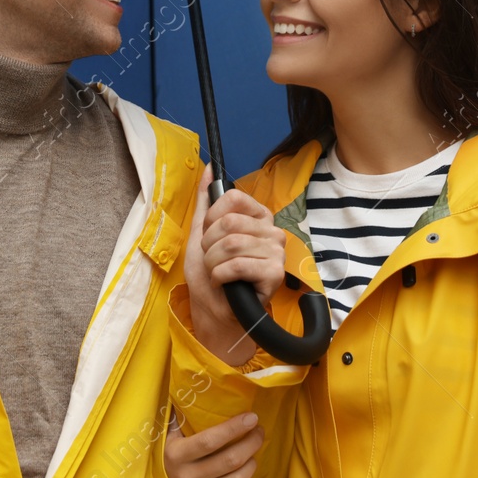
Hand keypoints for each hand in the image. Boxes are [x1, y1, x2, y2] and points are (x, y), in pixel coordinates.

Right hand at [164, 409, 263, 477]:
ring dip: (252, 463)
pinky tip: (247, 476)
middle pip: (230, 460)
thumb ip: (177, 419)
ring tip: (252, 454)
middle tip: (259, 431)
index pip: (210, 440)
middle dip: (251, 442)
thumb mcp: (166, 439)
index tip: (252, 417)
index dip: (234, 428)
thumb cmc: (166, 461)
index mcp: (176, 455)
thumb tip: (188, 390)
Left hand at [182, 163, 287, 365]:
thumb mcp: (201, 233)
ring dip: (212, 262)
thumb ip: (207, 200)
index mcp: (258, 216)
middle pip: (229, 222)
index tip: (209, 236)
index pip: (232, 198)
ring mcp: (276, 252)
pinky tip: (223, 283)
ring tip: (216, 273)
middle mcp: (272, 230)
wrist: (215, 309)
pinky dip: (220, 275)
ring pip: (230, 244)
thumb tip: (208, 168)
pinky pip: (237, 264)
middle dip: (208, 245)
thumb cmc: (211, 273)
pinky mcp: (275, 273)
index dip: (211, 218)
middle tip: (212, 260)